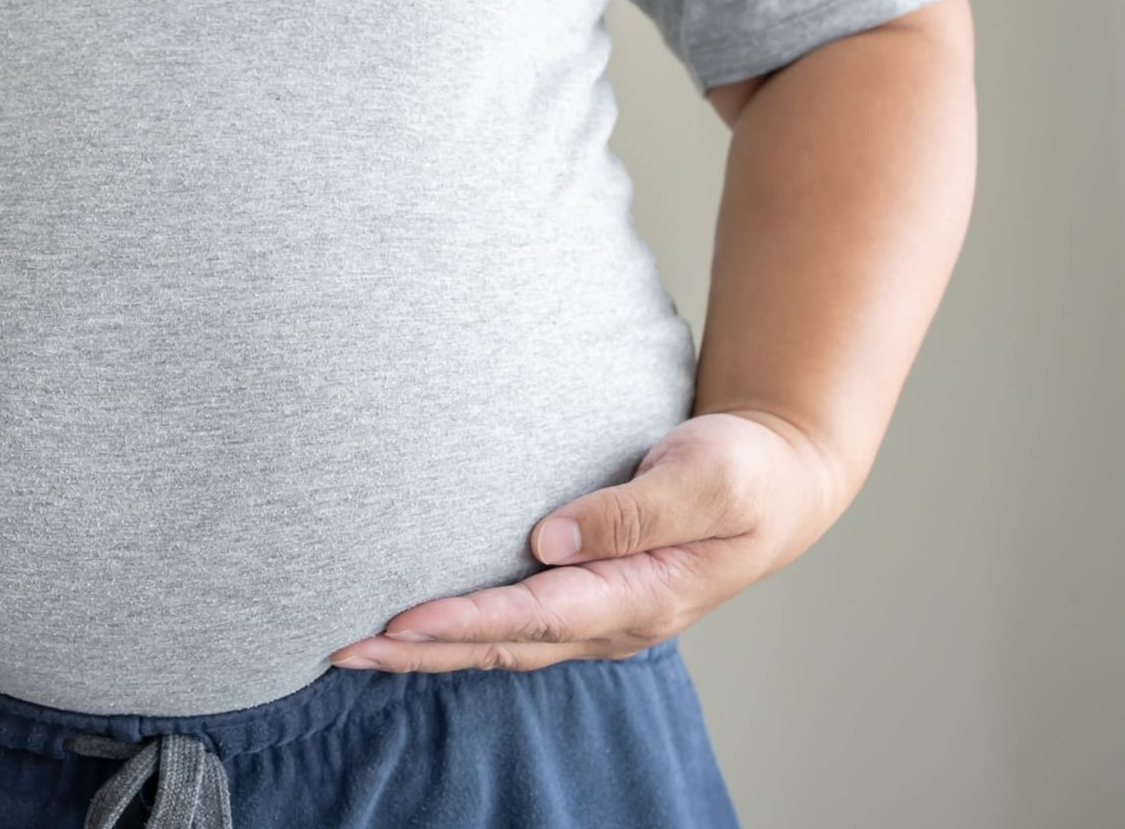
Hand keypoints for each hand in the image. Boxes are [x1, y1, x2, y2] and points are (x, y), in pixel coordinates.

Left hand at [327, 410, 845, 671]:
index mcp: (643, 597)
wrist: (783, 482)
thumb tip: (548, 538)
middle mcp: (613, 621)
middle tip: (342, 649)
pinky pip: (512, 626)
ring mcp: (599, 616)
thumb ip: (631, 511)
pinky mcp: (587, 597)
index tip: (397, 622)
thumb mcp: (706, 480)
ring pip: (500, 643)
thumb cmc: (747, 472)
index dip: (464, 621)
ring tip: (354, 648)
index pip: (535, 616)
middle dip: (420, 652)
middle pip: (501, 645)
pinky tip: (413, 630)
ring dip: (428, 650)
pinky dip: (457, 632)